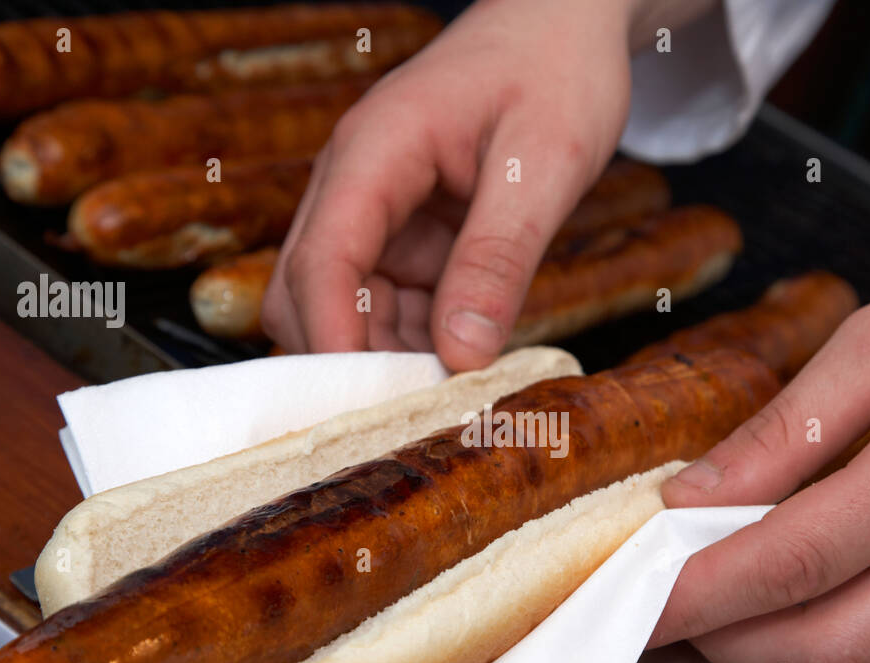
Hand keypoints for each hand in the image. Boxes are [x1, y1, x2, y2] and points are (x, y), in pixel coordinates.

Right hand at [261, 0, 649, 368]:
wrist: (562, 27)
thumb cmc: (555, 70)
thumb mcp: (546, 162)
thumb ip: (500, 255)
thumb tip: (462, 351)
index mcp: (375, 153)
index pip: (322, 259)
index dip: (334, 339)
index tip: (364, 406)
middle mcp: (356, 186)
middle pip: (307, 293)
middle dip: (348, 358)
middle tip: (412, 416)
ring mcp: (376, 215)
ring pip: (344, 311)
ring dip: (385, 359)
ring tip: (448, 398)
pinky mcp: (403, 238)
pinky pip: (389, 307)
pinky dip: (415, 344)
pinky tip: (460, 363)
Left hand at [651, 197, 869, 662]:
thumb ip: (790, 424)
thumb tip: (697, 495)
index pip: (792, 561)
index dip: (700, 593)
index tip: (634, 603)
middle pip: (825, 646)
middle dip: (725, 643)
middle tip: (664, 610)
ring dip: (775, 651)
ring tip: (718, 603)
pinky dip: (836, 636)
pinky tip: (798, 596)